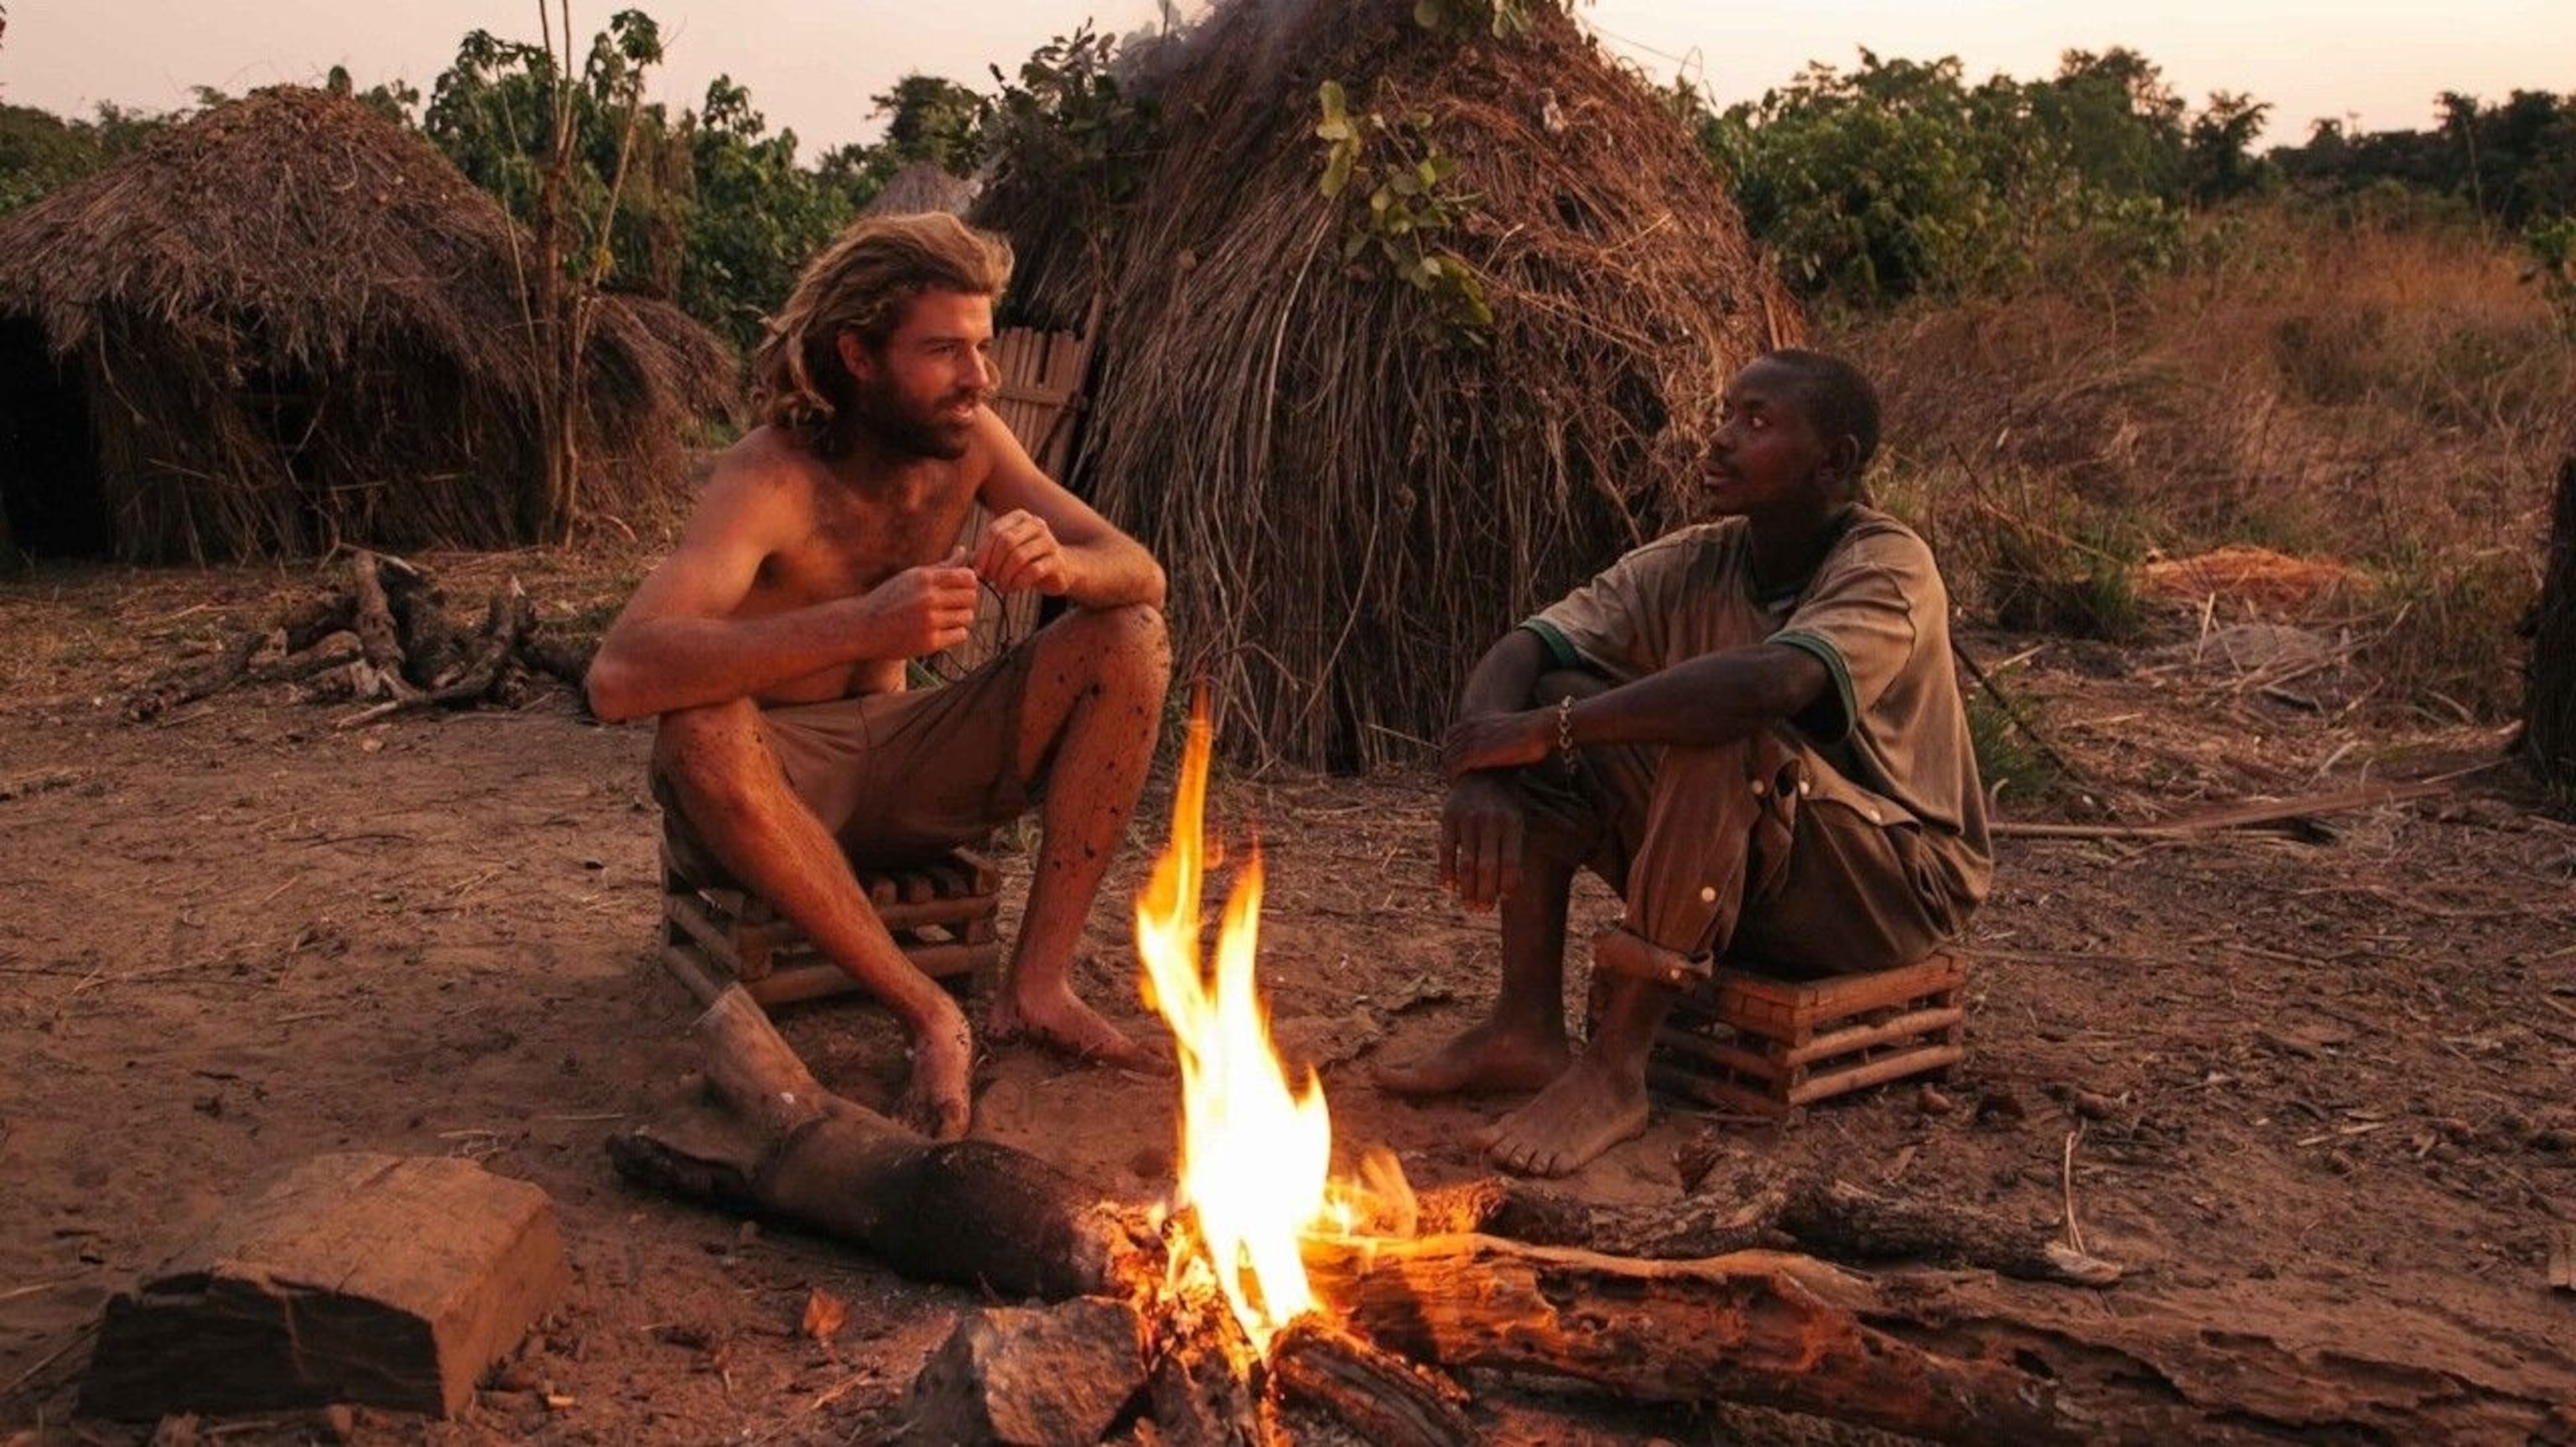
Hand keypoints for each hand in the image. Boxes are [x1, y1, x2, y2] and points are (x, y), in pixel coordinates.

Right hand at [858, 552, 979, 656]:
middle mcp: (928, 598)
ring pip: (968, 617)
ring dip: (960, 618)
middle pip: (971, 597)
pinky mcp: (930, 641)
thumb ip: (941, 566)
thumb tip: (963, 550)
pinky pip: (961, 635)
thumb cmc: (890, 598)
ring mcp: (929, 621)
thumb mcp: (912, 577)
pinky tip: (940, 630)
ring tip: (944, 618)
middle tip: (951, 606)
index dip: (968, 583)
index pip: (968, 577)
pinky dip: (954, 633)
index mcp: (925, 578)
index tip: (958, 589)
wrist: (864, 626)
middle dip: (965, 601)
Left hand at [971, 509, 1070, 596]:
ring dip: (1005, 575)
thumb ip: (986, 551)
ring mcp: (1049, 541)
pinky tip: (1014, 589)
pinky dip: (1019, 582)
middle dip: (994, 564)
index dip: (983, 552)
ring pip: (1019, 556)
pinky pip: (1033, 570)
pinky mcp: (1057, 560)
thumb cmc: (1026, 561)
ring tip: (1001, 587)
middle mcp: (1036, 524)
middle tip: (989, 580)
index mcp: (1020, 517)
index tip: (978, 571)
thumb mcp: (1005, 552)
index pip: (995, 530)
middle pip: (1006, 542)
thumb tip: (963, 559)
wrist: (1060, 571)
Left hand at [1440, 709, 1553, 781]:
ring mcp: (1471, 739)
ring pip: (1448, 758)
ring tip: (1455, 784)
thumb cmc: (1532, 733)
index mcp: (1476, 720)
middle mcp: (1470, 728)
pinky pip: (1454, 767)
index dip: (1451, 749)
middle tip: (1454, 778)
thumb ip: (1497, 736)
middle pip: (1447, 747)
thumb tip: (1502, 745)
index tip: (1456, 764)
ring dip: (1448, 772)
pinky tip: (1457, 785)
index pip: (1451, 735)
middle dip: (1448, 763)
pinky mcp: (1475, 753)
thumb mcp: (1508, 730)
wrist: (1540, 729)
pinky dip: (1452, 777)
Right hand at [1440, 773, 1525, 911]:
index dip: (1506, 886)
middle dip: (1485, 893)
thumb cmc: (1502, 807)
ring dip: (1467, 889)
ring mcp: (1467, 819)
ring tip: (1468, 905)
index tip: (1502, 900)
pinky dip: (1446, 872)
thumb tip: (1509, 892)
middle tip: (1482, 911)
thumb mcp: (1516, 824)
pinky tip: (1449, 887)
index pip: (1510, 863)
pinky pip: (1446, 851)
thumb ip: (1514, 854)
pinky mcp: (1448, 817)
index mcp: (1511, 824)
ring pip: (1466, 863)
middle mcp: (1490, 821)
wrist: (1480, 772)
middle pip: (1487, 867)